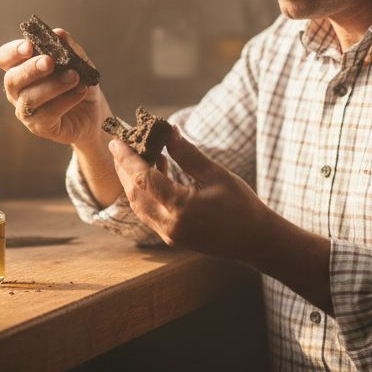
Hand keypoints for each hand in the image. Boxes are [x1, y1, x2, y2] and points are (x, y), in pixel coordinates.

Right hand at [0, 29, 110, 146]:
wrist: (94, 111)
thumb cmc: (79, 82)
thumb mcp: (79, 62)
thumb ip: (69, 48)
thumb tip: (59, 33)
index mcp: (20, 68)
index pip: (4, 58)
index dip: (13, 52)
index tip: (29, 46)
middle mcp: (18, 90)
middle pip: (11, 79)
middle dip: (30, 69)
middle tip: (49, 62)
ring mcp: (26, 110)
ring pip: (29, 98)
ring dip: (52, 85)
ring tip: (74, 77)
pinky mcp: (40, 127)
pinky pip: (47, 114)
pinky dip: (65, 100)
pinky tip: (80, 91)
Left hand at [107, 125, 269, 260]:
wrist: (255, 240)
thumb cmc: (241, 204)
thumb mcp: (215, 173)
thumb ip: (187, 154)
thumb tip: (168, 131)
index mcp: (181, 207)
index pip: (143, 179)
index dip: (127, 158)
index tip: (116, 140)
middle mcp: (170, 224)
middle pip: (134, 193)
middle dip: (124, 169)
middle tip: (120, 146)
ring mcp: (169, 234)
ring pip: (139, 205)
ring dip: (132, 182)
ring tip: (134, 157)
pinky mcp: (172, 238)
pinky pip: (149, 213)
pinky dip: (145, 193)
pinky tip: (154, 174)